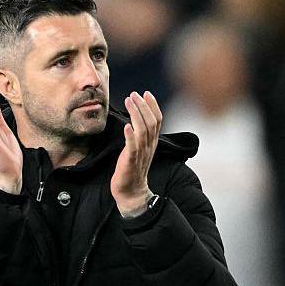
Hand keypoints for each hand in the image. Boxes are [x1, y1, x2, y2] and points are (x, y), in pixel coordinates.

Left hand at [112, 91, 161, 215]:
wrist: (131, 192)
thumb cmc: (132, 169)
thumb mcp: (139, 149)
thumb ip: (140, 134)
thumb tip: (136, 118)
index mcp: (152, 143)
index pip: (157, 120)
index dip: (153, 105)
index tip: (145, 93)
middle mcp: (149, 146)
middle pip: (151, 122)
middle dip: (143, 106)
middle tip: (134, 94)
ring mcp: (141, 154)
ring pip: (143, 131)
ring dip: (136, 114)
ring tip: (129, 101)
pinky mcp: (130, 162)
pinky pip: (133, 147)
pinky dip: (130, 136)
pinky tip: (126, 125)